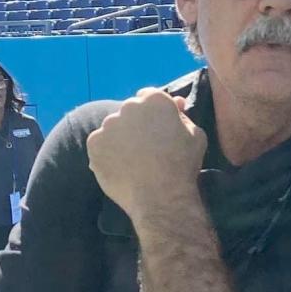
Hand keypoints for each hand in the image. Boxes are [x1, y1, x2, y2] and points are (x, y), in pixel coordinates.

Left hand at [87, 89, 206, 220]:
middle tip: (146, 145)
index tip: (158, 126)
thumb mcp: (196, 135)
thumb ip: (183, 116)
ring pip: (114, 127)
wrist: (161, 196)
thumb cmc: (184, 164)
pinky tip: (121, 166)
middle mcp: (129, 107)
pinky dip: (107, 151)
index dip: (154, 111)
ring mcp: (108, 125)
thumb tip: (176, 102)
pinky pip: (100, 143)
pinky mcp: (94, 143)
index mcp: (155, 100)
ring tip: (132, 159)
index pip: (150, 96)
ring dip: (121, 136)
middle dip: (137, 122)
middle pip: (130, 110)